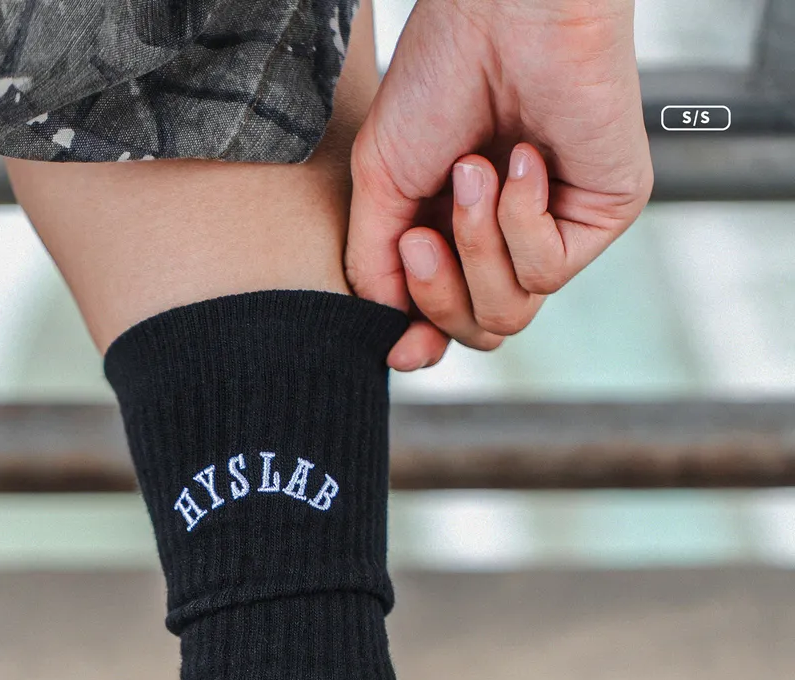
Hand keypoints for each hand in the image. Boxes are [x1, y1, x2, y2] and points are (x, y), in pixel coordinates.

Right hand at [347, 0, 653, 369]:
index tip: (396, 342)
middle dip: (438, 293)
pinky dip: (520, 218)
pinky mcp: (604, 212)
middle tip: (418, 235)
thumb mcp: (381, 185)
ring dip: (475, 246)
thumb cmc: (439, 74)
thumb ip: (377, 268)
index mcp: (460, 230)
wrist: (501, 7)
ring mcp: (562, 226)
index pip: (448, 319)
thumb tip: (389, 343)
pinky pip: (547, 270)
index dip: (420, 337)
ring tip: (473, 171)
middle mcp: (515, 235)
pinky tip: (525, 159)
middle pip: (479, 329)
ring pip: (509, 311)